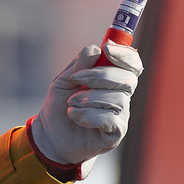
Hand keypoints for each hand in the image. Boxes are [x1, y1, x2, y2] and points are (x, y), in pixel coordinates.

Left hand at [29, 41, 142, 166]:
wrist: (50, 135)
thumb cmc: (60, 105)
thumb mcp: (64, 80)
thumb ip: (79, 65)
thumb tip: (95, 48)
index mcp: (113, 80)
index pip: (132, 65)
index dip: (125, 55)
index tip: (107, 49)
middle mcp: (121, 96)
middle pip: (128, 80)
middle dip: (100, 76)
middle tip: (76, 79)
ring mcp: (121, 115)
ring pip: (117, 100)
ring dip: (89, 98)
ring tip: (71, 103)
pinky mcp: (116, 133)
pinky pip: (110, 119)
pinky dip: (88, 115)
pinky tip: (75, 116)